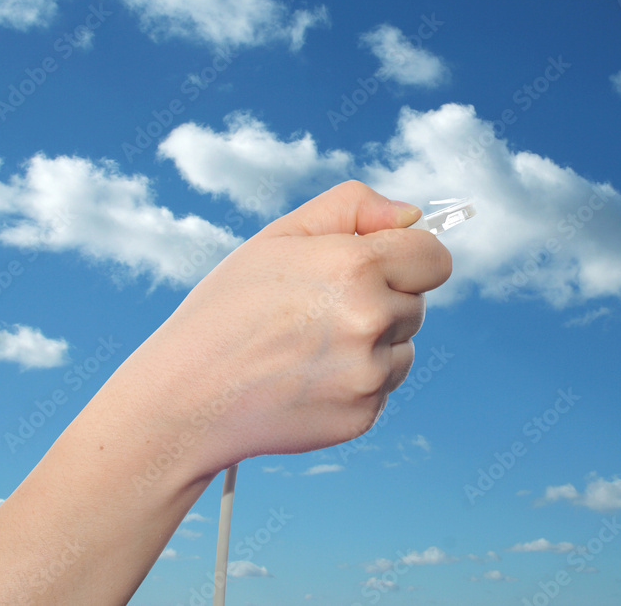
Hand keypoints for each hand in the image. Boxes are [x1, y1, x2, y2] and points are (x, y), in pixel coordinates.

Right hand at [118, 180, 452, 475]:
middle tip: (321, 308)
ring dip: (376, 341)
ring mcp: (369, 373)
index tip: (387, 265)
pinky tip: (310, 377)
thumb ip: (352, 208)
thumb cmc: (228, 309)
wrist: (186, 398)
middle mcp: (370, 320)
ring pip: (405, 345)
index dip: (411, 258)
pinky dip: (360, 380)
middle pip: (418, 302)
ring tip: (311, 345)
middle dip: (384, 298)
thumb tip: (412, 216)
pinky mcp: (364, 413)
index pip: (435, 258)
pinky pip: (385, 385)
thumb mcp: (279, 236)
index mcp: (354, 267)